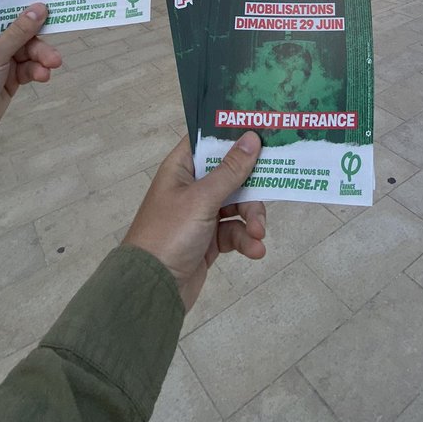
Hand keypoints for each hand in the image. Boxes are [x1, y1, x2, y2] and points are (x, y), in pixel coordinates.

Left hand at [0, 4, 61, 178]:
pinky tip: (42, 77)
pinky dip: (34, 72)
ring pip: (25, 53)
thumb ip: (19, 31)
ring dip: (39, 58)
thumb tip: (39, 6)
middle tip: (54, 55)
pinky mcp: (3, 83)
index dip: (25, 8)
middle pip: (19, 33)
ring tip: (51, 67)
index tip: (50, 6)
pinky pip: (24, 70)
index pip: (3, 11)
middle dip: (37, 43)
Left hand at [123, 133, 265, 310]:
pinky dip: (246, 239)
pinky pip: (234, 231)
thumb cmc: (170, 233)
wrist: (153, 288)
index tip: (262, 133)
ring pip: (237, 205)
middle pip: (230, 175)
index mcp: (182, 168)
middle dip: (252, 188)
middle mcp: (191, 187)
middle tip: (270, 193)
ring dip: (251, 218)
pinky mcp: (209, 239)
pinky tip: (255, 250)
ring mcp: (200, 214)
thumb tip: (251, 137)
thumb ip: (230, 170)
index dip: (232, 135)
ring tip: (258, 234)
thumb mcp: (202, 199)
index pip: (208, 141)